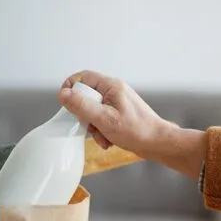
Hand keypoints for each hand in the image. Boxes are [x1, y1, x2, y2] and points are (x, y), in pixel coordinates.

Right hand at [59, 70, 206, 178]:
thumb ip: (81, 106)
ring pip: (93, 111)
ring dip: (94, 126)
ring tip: (104, 135)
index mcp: (111, 86)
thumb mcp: (104, 118)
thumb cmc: (137, 131)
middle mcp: (114, 91)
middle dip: (85, 115)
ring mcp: (116, 103)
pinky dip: (102, 131)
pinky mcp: (118, 115)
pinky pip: (101, 120)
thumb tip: (63, 94)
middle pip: (86, 97)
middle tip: (90, 125)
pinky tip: (109, 139)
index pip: (83, 77)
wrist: (157, 143)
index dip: (71, 88)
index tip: (65, 102)